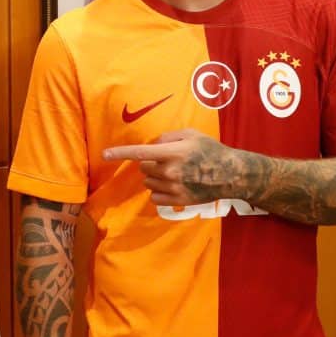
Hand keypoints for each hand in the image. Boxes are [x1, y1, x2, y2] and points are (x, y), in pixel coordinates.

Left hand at [103, 128, 247, 205]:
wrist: (231, 174)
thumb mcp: (190, 134)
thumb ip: (167, 137)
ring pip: (148, 183)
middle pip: (144, 168)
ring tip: (174, 173)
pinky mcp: (178, 201)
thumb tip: (152, 145)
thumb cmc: (210, 150)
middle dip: (150, 163)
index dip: (120, 153)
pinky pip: (155, 197)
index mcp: (172, 153)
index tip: (104, 154)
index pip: (140, 153)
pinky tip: (174, 186)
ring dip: (155, 177)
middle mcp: (170, 172)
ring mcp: (174, 188)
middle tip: (168, 160)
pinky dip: (160, 191)